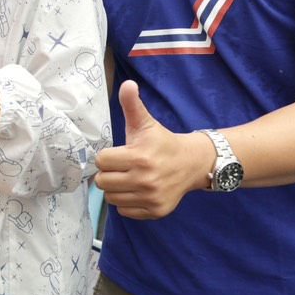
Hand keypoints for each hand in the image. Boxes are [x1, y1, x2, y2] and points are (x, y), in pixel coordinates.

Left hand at [94, 81, 214, 218]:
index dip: (107, 156)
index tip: (119, 153)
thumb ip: (132, 105)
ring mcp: (151, 198)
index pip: (102, 161)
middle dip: (109, 173)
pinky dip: (126, 202)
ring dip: (116, 188)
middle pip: (102, 182)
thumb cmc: (162, 142)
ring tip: (128, 178)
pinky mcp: (156, 211)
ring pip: (111, 198)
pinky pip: (124, 211)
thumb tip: (127, 84)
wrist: (192, 163)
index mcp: (140, 157)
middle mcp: (145, 180)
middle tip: (121, 167)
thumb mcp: (146, 123)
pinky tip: (137, 190)